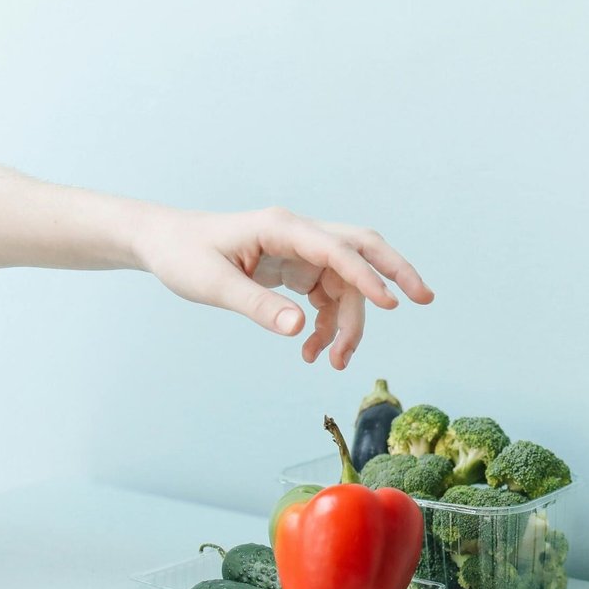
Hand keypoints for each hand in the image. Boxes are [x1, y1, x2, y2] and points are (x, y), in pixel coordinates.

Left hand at [135, 207, 432, 368]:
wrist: (164, 244)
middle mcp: (299, 235)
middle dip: (394, 273)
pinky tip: (315, 350)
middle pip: (362, 248)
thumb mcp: (213, 284)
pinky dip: (329, 325)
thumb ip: (258, 306)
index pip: (336, 249)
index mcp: (281, 227)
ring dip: (349, 322)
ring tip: (333, 361)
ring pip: (347, 283)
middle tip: (424, 299)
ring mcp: (302, 252)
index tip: (391, 304)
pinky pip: (330, 297)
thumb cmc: (183, 256)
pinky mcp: (298, 269)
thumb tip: (300, 330)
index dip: (366, 276)